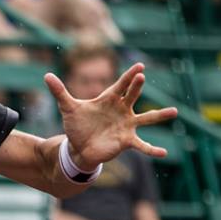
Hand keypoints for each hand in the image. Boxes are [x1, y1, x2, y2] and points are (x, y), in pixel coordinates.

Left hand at [45, 63, 177, 168]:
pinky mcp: (126, 141)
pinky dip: (152, 149)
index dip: (128, 76)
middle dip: (135, 87)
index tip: (139, 66)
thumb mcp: (68, 107)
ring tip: (174, 111)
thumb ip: (59, 92)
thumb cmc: (77, 124)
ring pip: (146, 118)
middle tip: (141, 77)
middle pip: (131, 96)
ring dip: (159, 115)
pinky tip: (164, 153)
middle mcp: (121, 110)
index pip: (121, 85)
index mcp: (109, 100)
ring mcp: (126, 125)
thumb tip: (46, 76)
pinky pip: (142, 145)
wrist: (78, 147)